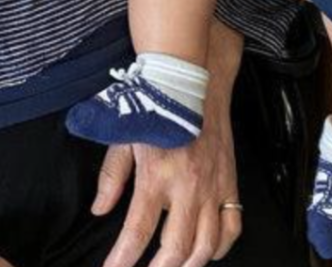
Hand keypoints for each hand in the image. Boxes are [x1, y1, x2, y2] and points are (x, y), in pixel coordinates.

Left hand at [95, 107, 241, 266]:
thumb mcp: (125, 136)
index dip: (122, 260)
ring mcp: (211, 186)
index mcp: (156, 175)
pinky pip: (232, 226)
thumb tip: (99, 210)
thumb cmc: (155, 108)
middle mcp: (186, 186)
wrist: (193, 83)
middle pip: (174, 248)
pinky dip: (221, 247)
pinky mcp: (229, 182)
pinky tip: (207, 252)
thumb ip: (112, 176)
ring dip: (189, 265)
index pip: (137, 231)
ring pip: (206, 244)